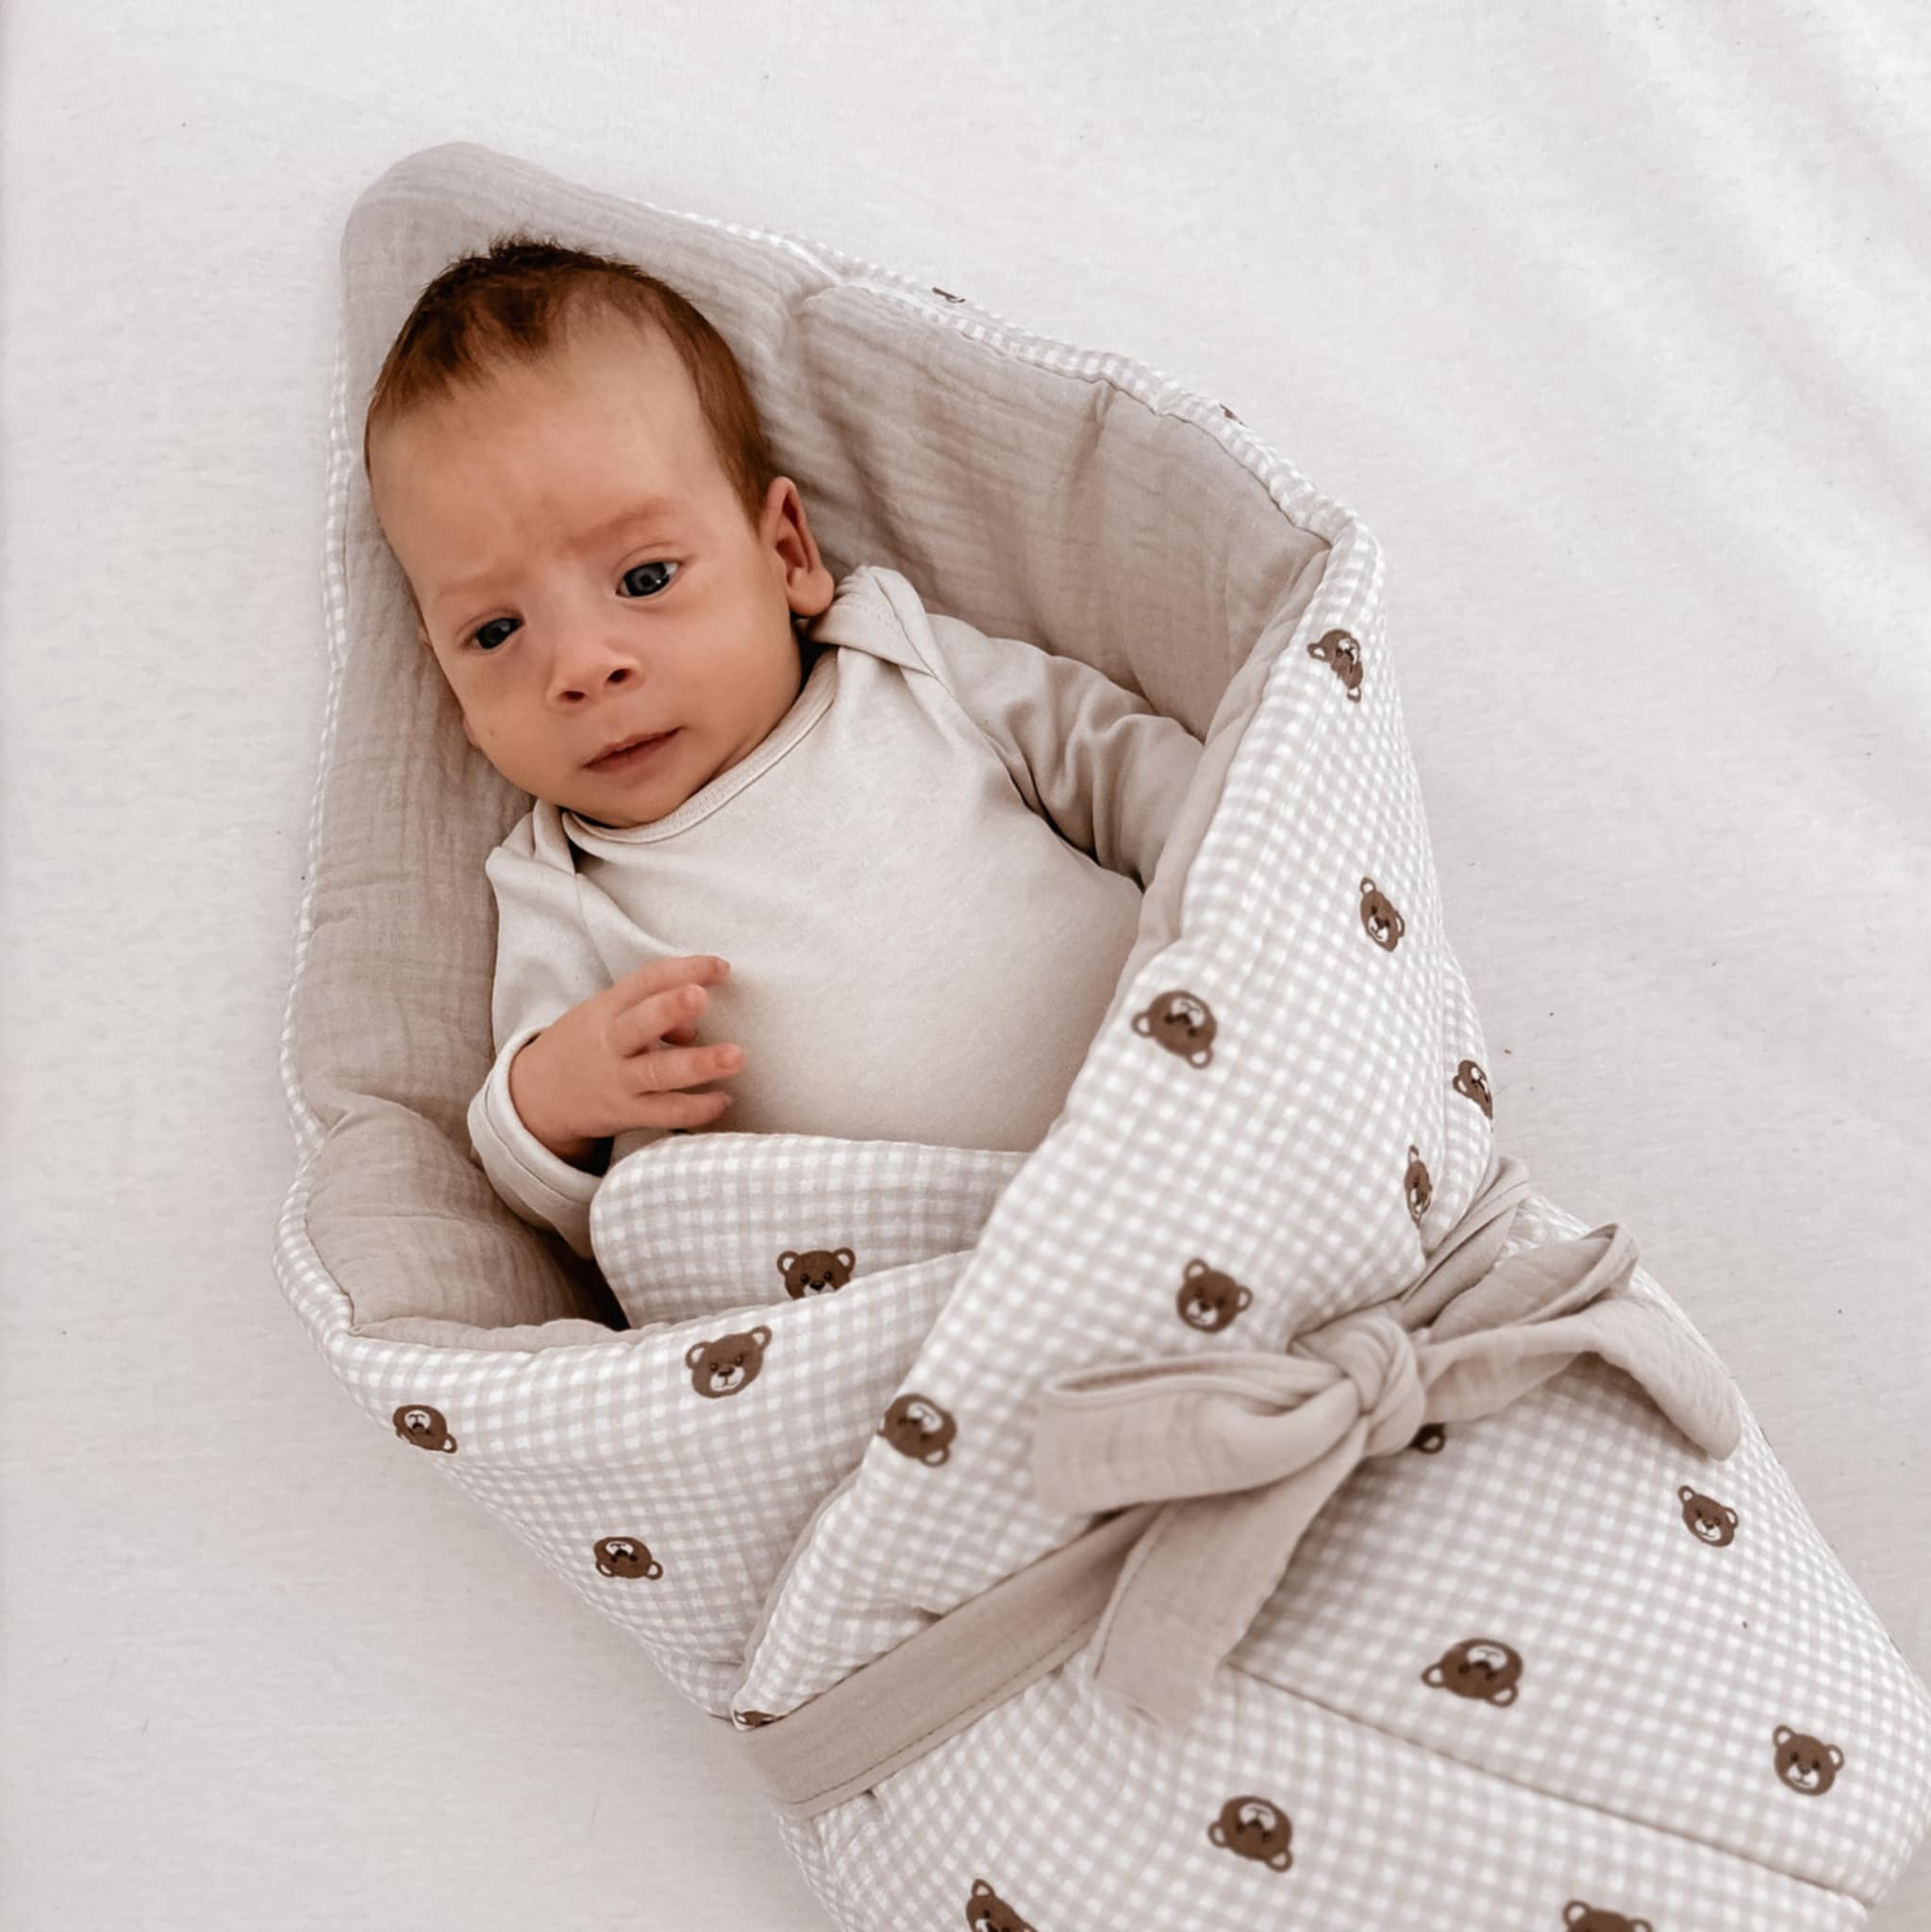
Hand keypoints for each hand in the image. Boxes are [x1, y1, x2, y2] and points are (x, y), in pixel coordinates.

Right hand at [509, 955, 744, 1159]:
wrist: (537, 1096)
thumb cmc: (587, 1045)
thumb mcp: (608, 1017)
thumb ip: (652, 1013)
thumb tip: (696, 1028)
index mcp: (607, 1008)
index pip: (646, 980)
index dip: (683, 969)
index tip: (722, 967)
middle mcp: (611, 1042)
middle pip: (640, 1022)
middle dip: (670, 1008)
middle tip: (701, 997)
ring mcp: (617, 1080)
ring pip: (658, 1072)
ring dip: (699, 1064)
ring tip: (736, 1056)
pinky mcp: (625, 1113)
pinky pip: (665, 1112)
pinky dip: (697, 1108)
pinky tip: (724, 1099)